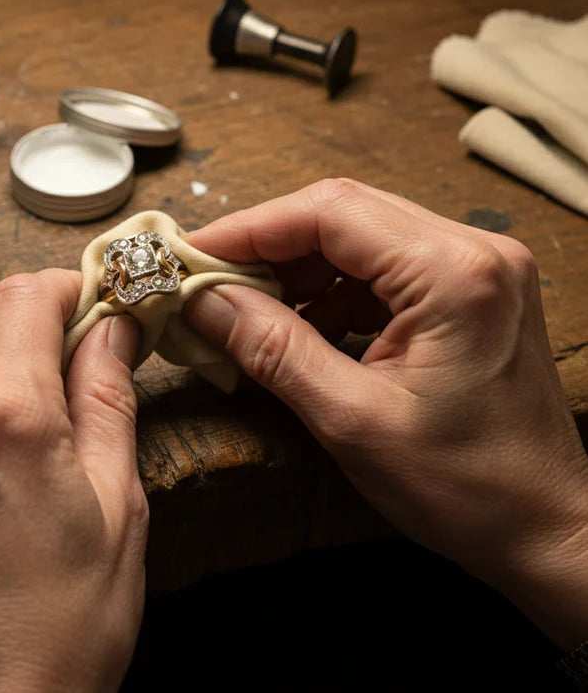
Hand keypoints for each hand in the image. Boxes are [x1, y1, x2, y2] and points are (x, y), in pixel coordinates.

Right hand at [184, 178, 587, 649]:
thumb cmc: (469, 489)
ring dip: (298, 268)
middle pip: (343, 213)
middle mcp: (474, 251)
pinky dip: (332, 290)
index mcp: (454, 275)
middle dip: (268, 245)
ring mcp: (476, 266)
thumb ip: (273, 350)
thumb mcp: (353, 421)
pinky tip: (301, 326)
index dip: (249, 227)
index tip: (193, 252)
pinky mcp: (468, 289)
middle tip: (210, 280)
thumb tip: (205, 301)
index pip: (329, 212)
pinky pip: (382, 267)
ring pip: (359, 236)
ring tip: (249, 309)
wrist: (547, 527)